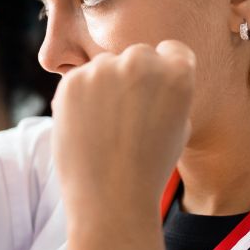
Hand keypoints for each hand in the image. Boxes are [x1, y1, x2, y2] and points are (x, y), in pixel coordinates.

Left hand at [52, 41, 195, 221]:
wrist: (112, 198)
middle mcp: (142, 62)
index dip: (163, 72)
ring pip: (104, 66)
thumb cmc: (149, 167)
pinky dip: (80, 98)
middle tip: (127, 115)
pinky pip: (79, 80)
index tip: (154, 95)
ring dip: (104, 86)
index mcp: (178, 72)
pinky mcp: (71, 81)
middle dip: (132, 76)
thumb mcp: (178, 125)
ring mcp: (103, 69)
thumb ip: (166, 91)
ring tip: (106, 127)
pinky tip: (87, 127)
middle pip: (137, 55)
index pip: (171, 51)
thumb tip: (148, 72)